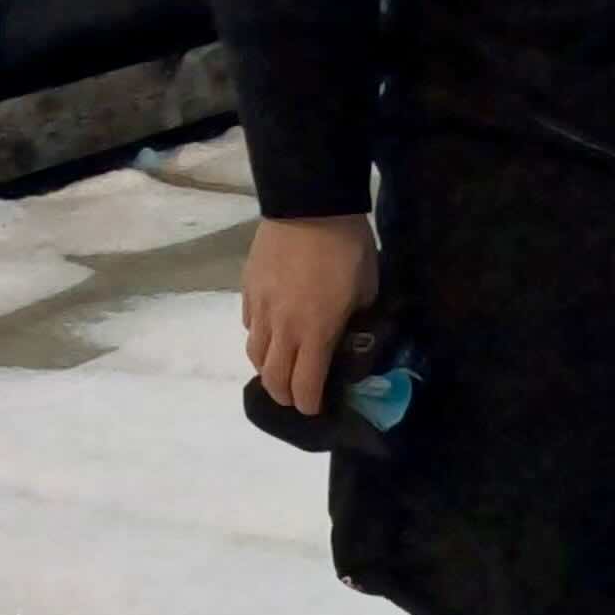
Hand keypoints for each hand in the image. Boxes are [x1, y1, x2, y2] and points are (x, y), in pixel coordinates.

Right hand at [243, 215, 379, 415]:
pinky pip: (248, 325)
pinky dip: (258, 338)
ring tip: (280, 370)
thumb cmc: (348, 248)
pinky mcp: (247, 290)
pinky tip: (270, 333)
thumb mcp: (366, 289)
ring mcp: (260, 309)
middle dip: (284, 395)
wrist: (310, 206)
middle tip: (296, 396)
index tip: (316, 408)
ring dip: (267, 369)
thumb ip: (355, 320)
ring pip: (254, 354)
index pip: (304, 384)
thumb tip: (347, 337)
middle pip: (272, 378)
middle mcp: (282, 328)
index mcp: (315, 332)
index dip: (309, 403)